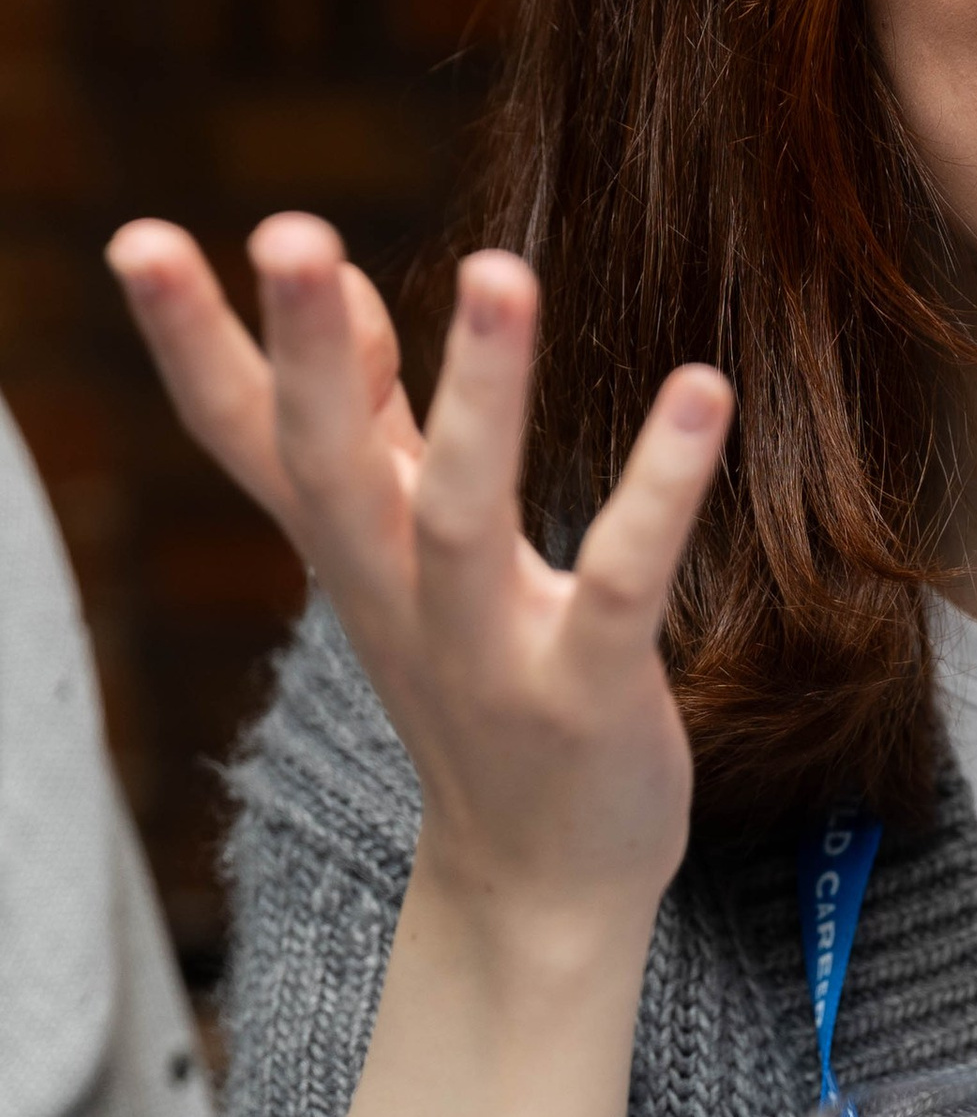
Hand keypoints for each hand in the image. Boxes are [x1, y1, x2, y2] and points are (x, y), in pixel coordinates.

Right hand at [108, 213, 732, 936]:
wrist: (539, 884)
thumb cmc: (477, 684)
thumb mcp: (401, 548)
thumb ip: (371, 412)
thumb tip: (333, 273)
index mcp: (345, 548)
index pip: (244, 435)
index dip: (189, 343)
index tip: (134, 238)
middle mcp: (394, 596)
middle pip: (328, 466)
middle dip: (308, 354)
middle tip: (285, 232)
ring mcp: (487, 651)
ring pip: (460, 518)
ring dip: (479, 397)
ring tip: (499, 271)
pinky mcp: (588, 692)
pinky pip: (619, 583)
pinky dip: (658, 489)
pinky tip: (702, 388)